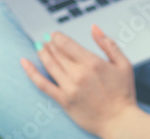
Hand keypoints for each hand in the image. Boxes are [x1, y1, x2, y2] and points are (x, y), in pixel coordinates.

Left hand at [20, 25, 136, 136]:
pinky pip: (43, 85)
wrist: (120, 121)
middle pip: (57, 53)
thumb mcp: (123, 64)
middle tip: (46, 39)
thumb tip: (94, 27)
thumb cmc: (124, 92)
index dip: (58, 37)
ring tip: (38, 46)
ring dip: (42, 53)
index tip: (54, 34)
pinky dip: (32, 72)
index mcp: (93, 63)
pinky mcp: (64, 101)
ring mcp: (69, 88)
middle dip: (50, 44)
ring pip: (50, 65)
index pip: (67, 44)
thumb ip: (108, 43)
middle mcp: (79, 74)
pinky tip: (24, 62)